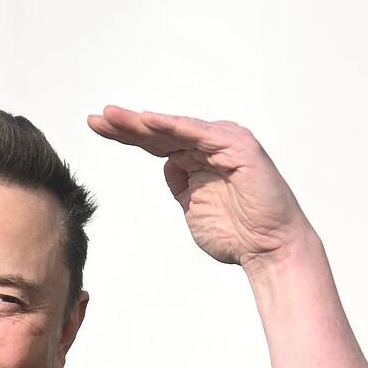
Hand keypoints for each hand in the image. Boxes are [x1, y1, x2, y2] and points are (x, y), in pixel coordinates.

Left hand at [87, 105, 313, 267]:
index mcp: (200, 159)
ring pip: (176, 129)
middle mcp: (212, 146)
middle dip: (127, 125)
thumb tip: (168, 164)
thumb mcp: (194, 208)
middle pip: (162, 132)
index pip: (157, 142)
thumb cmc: (238, 235)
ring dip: (143, 122)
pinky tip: (148, 121)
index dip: (127, 135)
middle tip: (97, 118)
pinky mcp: (238, 147)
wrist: (270, 251)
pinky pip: (200, 134)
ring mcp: (226, 144)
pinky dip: (174, 126)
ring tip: (113, 116)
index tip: (97, 128)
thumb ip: (180, 184)